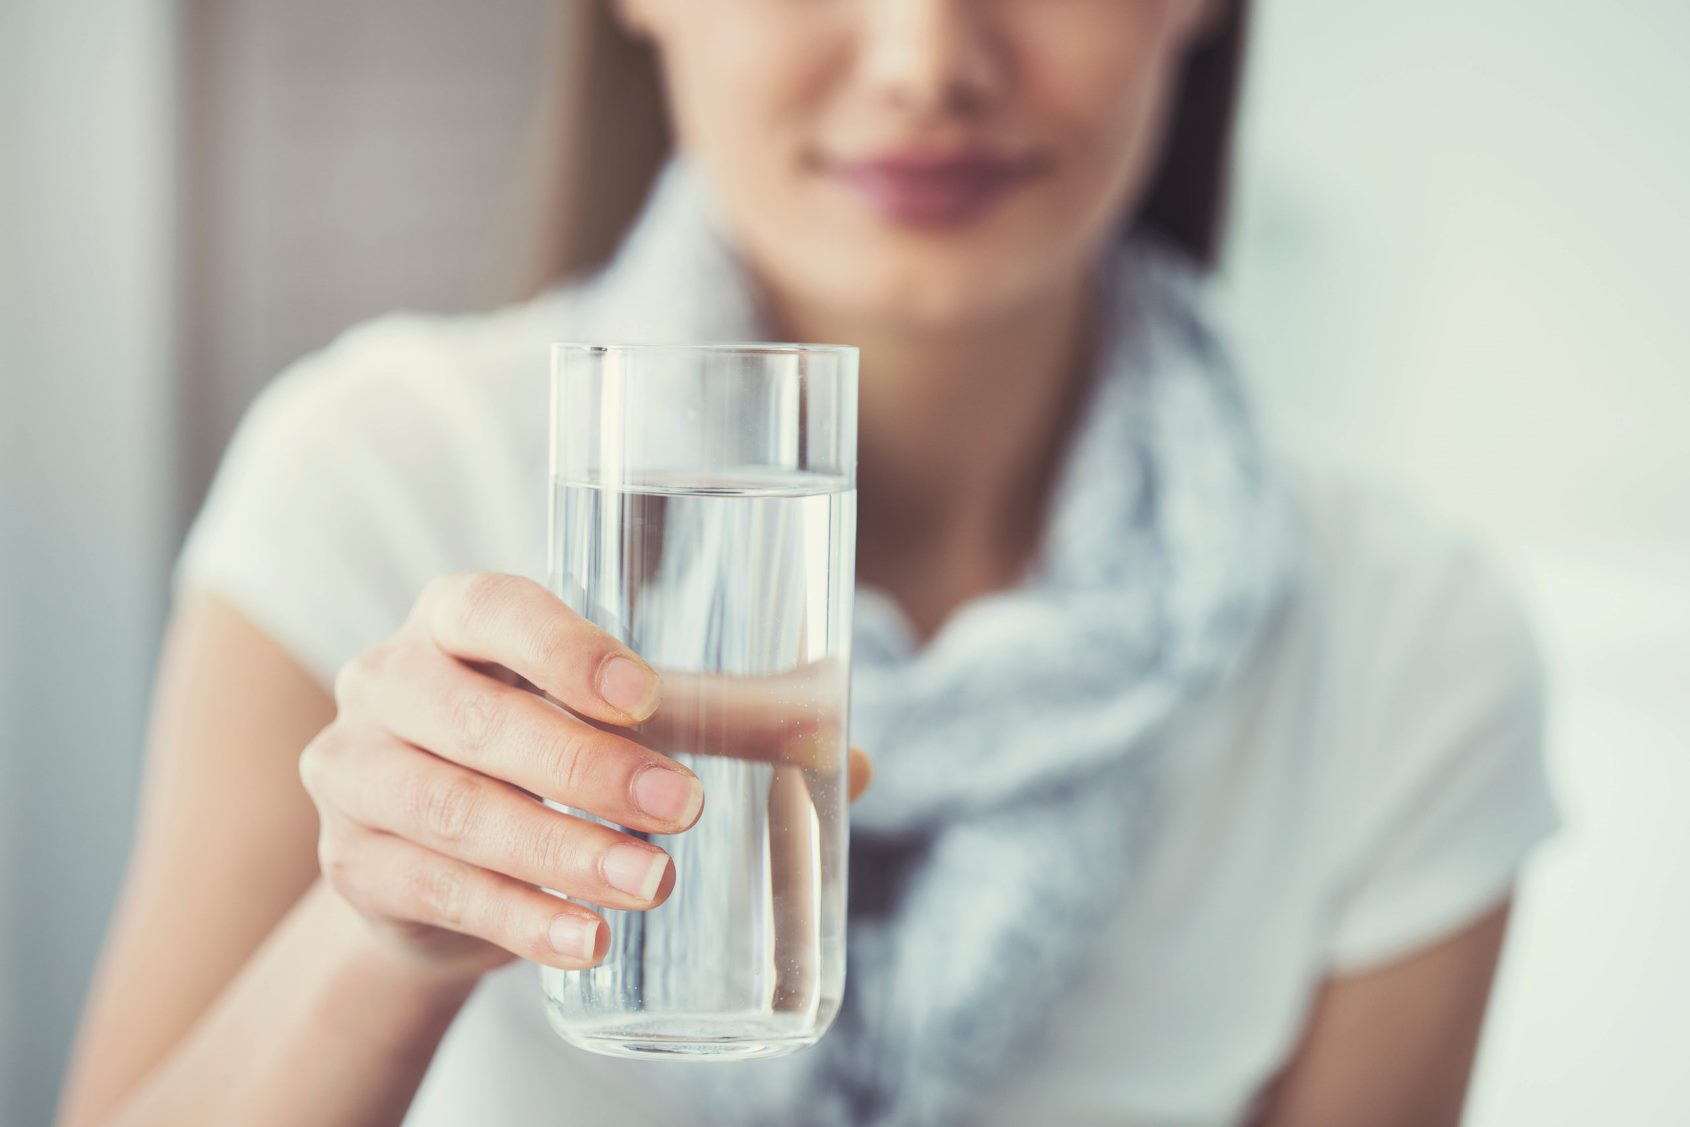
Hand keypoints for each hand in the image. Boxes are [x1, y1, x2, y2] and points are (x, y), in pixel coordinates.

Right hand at [299, 573, 869, 985]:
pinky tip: (586, 940)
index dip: (563, 647)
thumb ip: (724, 725)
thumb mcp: (617, 725)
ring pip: (455, 810)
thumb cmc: (542, 756)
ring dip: (561, 851)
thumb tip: (848, 758)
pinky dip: (519, 919)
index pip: (491, 607)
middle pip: (475, 717)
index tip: (644, 696)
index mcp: (457, 619)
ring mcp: (357, 773)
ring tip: (653, 884)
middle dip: (587, 766)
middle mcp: (390, 680)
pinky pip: (437, 891)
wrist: (435, 860)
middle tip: (687, 808)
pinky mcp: (356, 866)